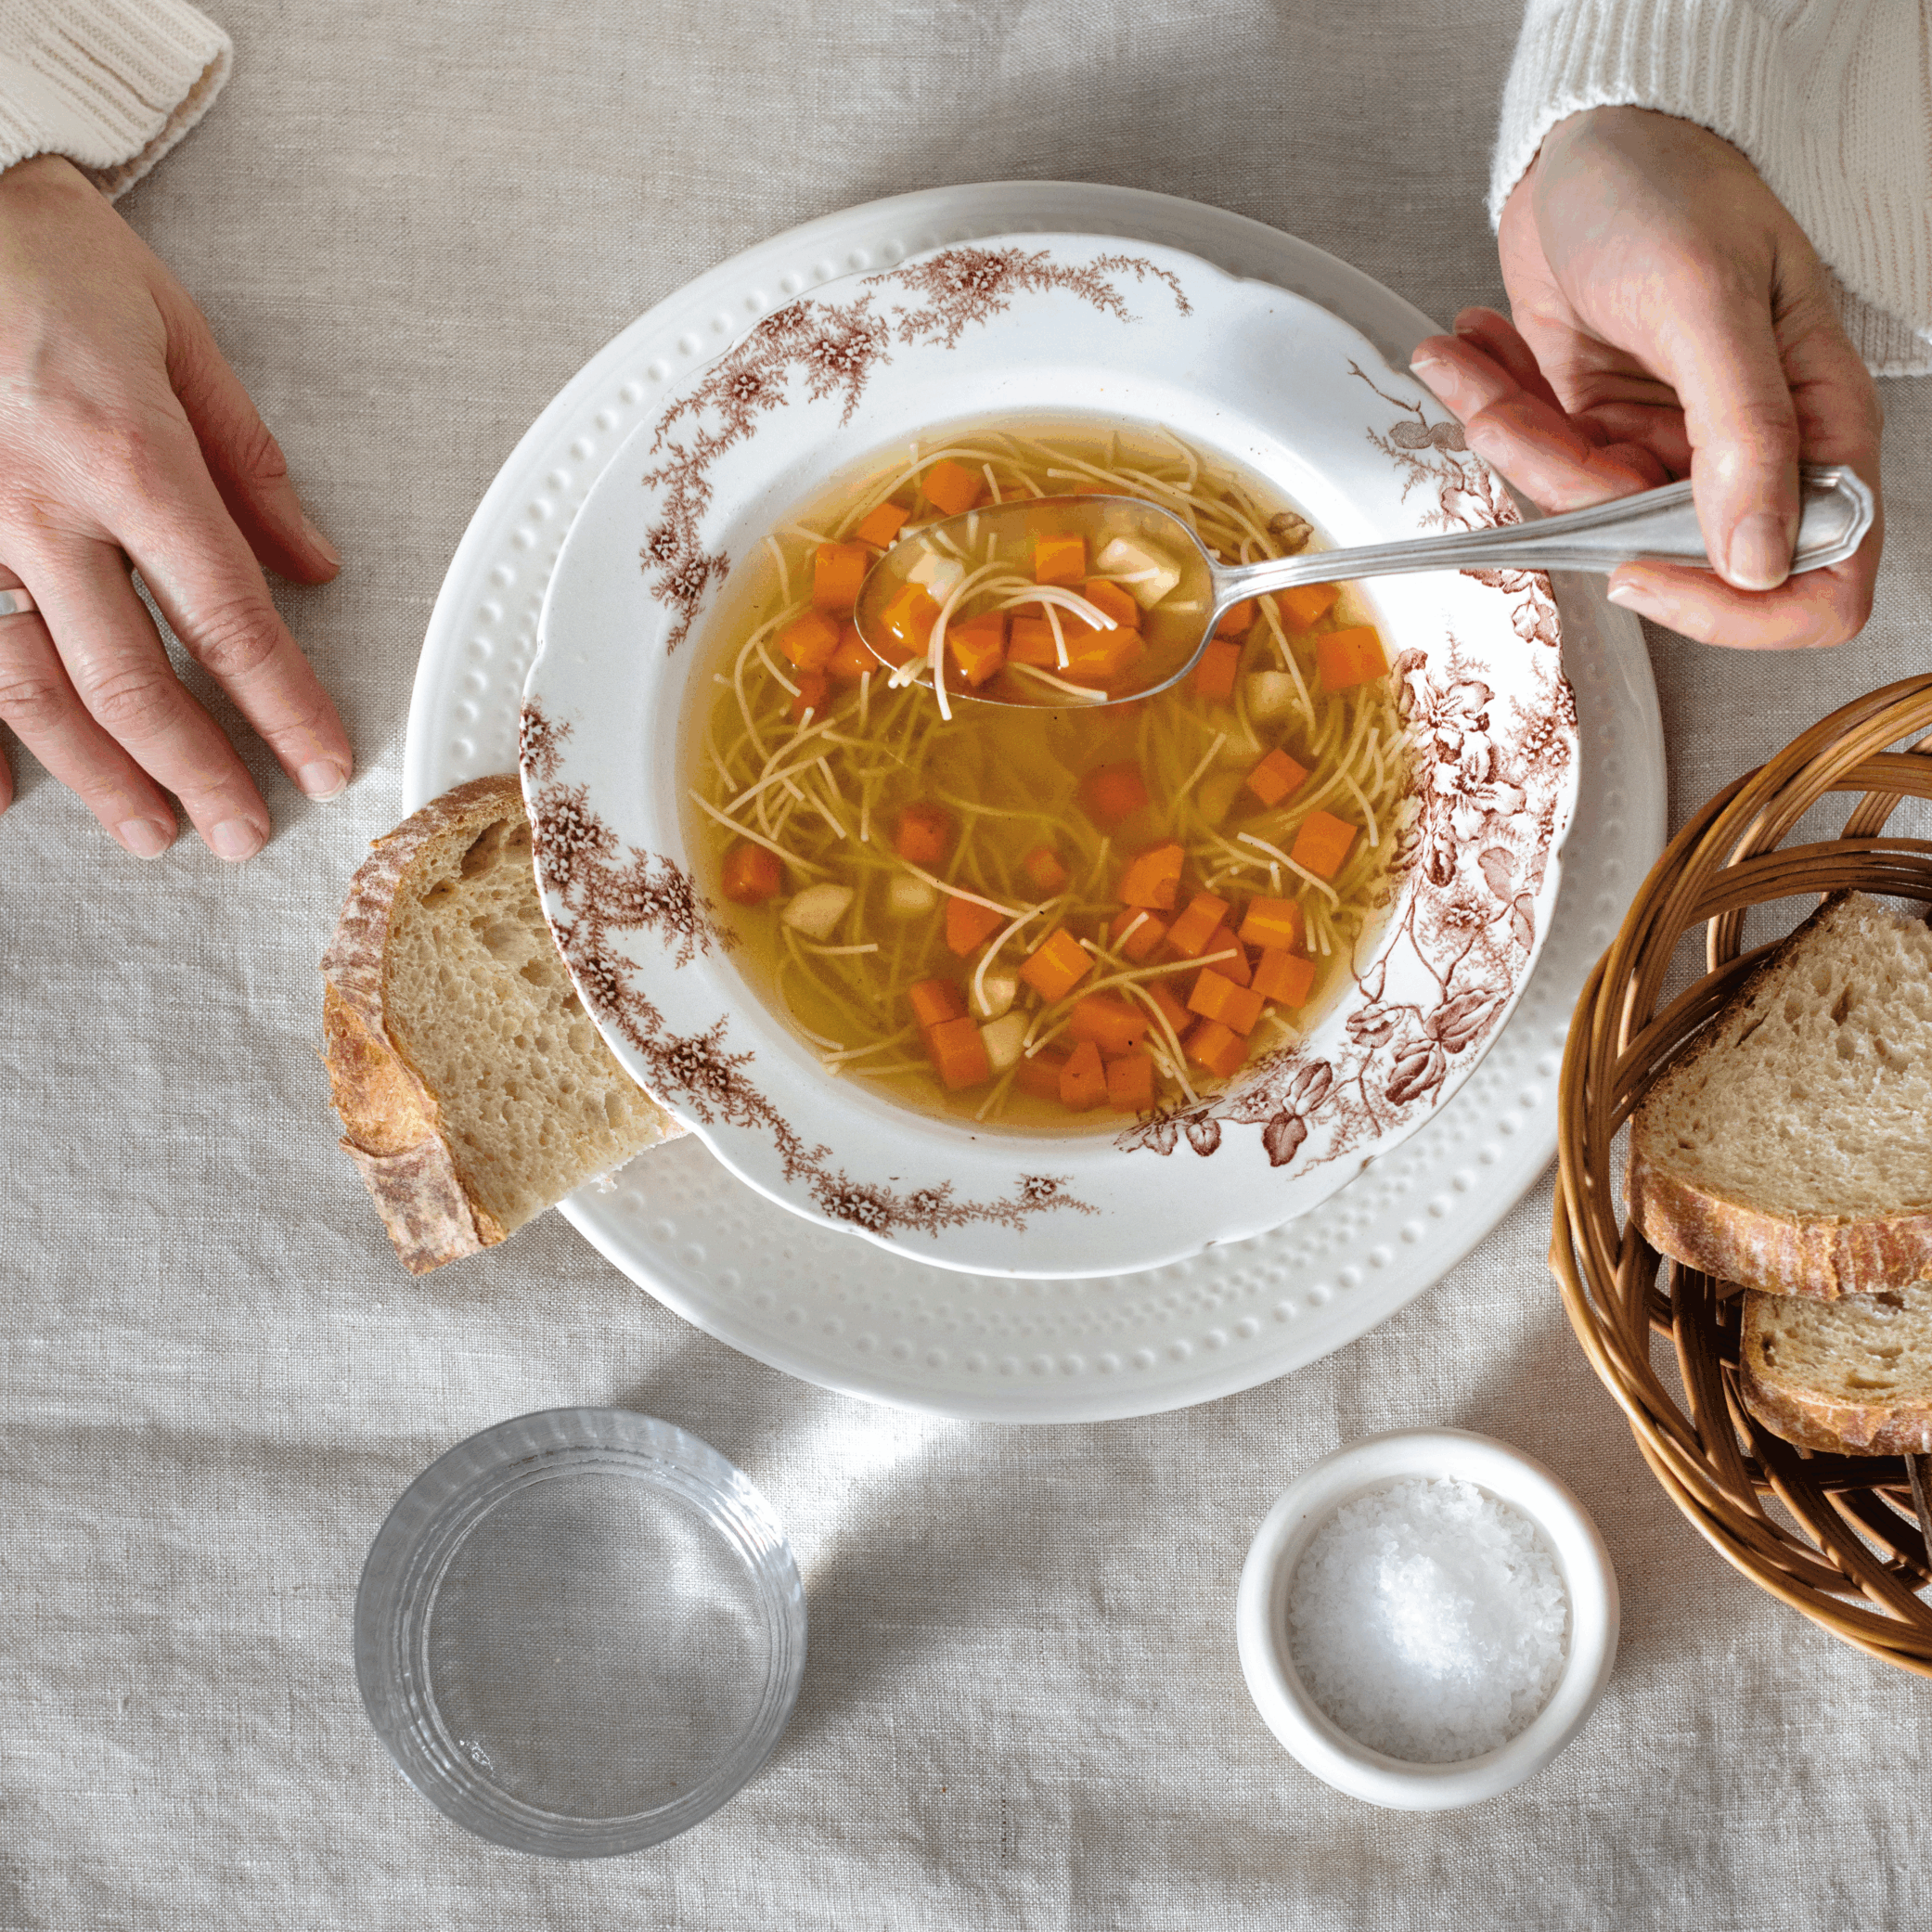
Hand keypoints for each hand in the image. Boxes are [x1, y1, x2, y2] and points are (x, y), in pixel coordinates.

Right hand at [0, 153, 349, 857]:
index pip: (228, 614)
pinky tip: (1, 796)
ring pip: (28, 685)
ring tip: (152, 833)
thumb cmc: (38, 246)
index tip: (324, 769)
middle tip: (241, 837)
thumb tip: (315, 566)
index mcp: (125, 453)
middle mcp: (34, 505)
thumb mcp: (170, 327)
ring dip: (95, 773)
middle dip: (195, 768)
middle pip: (128, 675)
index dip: (283, 705)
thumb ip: (246, 458)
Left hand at [1409, 106, 1882, 649]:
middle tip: (1530, 426)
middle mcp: (1746, 449)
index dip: (1736, 605)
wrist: (1586, 136)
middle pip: (1673, 558)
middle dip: (1579, 499)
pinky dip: (1491, 411)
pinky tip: (1464, 349)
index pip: (1815, 576)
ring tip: (1473, 355)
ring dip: (1514, 438)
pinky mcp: (1594, 428)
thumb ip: (1742, 435)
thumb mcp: (1707, 302)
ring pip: (1582, 510)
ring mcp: (1665, 443)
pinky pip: (1539, 462)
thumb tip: (1759, 561)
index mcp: (1815, 421)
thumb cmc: (1670, 186)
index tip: (1643, 568)